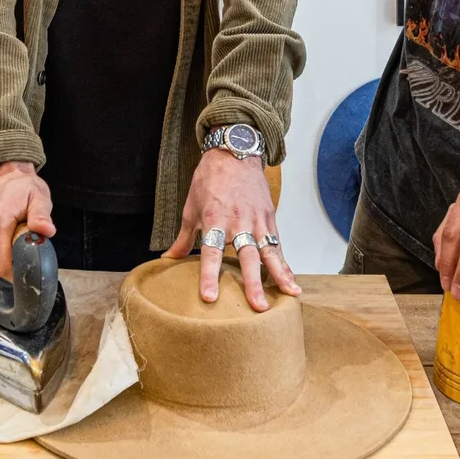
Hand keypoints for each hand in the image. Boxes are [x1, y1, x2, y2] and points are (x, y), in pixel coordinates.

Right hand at [0, 160, 53, 281]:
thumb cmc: (20, 183)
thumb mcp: (38, 196)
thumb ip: (41, 216)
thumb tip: (46, 231)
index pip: (3, 266)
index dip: (17, 272)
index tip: (29, 268)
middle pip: (0, 260)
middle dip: (14, 252)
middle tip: (22, 232)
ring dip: (6, 245)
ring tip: (12, 225)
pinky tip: (2, 225)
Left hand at [165, 148, 299, 311]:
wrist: (234, 152)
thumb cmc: (209, 180)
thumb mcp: (191, 208)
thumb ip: (183, 238)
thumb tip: (168, 260)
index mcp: (215, 219)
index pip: (210, 252)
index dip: (209, 275)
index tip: (209, 297)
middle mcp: (238, 221)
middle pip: (247, 256)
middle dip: (253, 282)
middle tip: (258, 307)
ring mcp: (257, 219)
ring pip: (269, 251)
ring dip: (280, 274)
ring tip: (290, 294)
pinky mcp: (269, 217)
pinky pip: (278, 244)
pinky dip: (285, 263)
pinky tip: (291, 281)